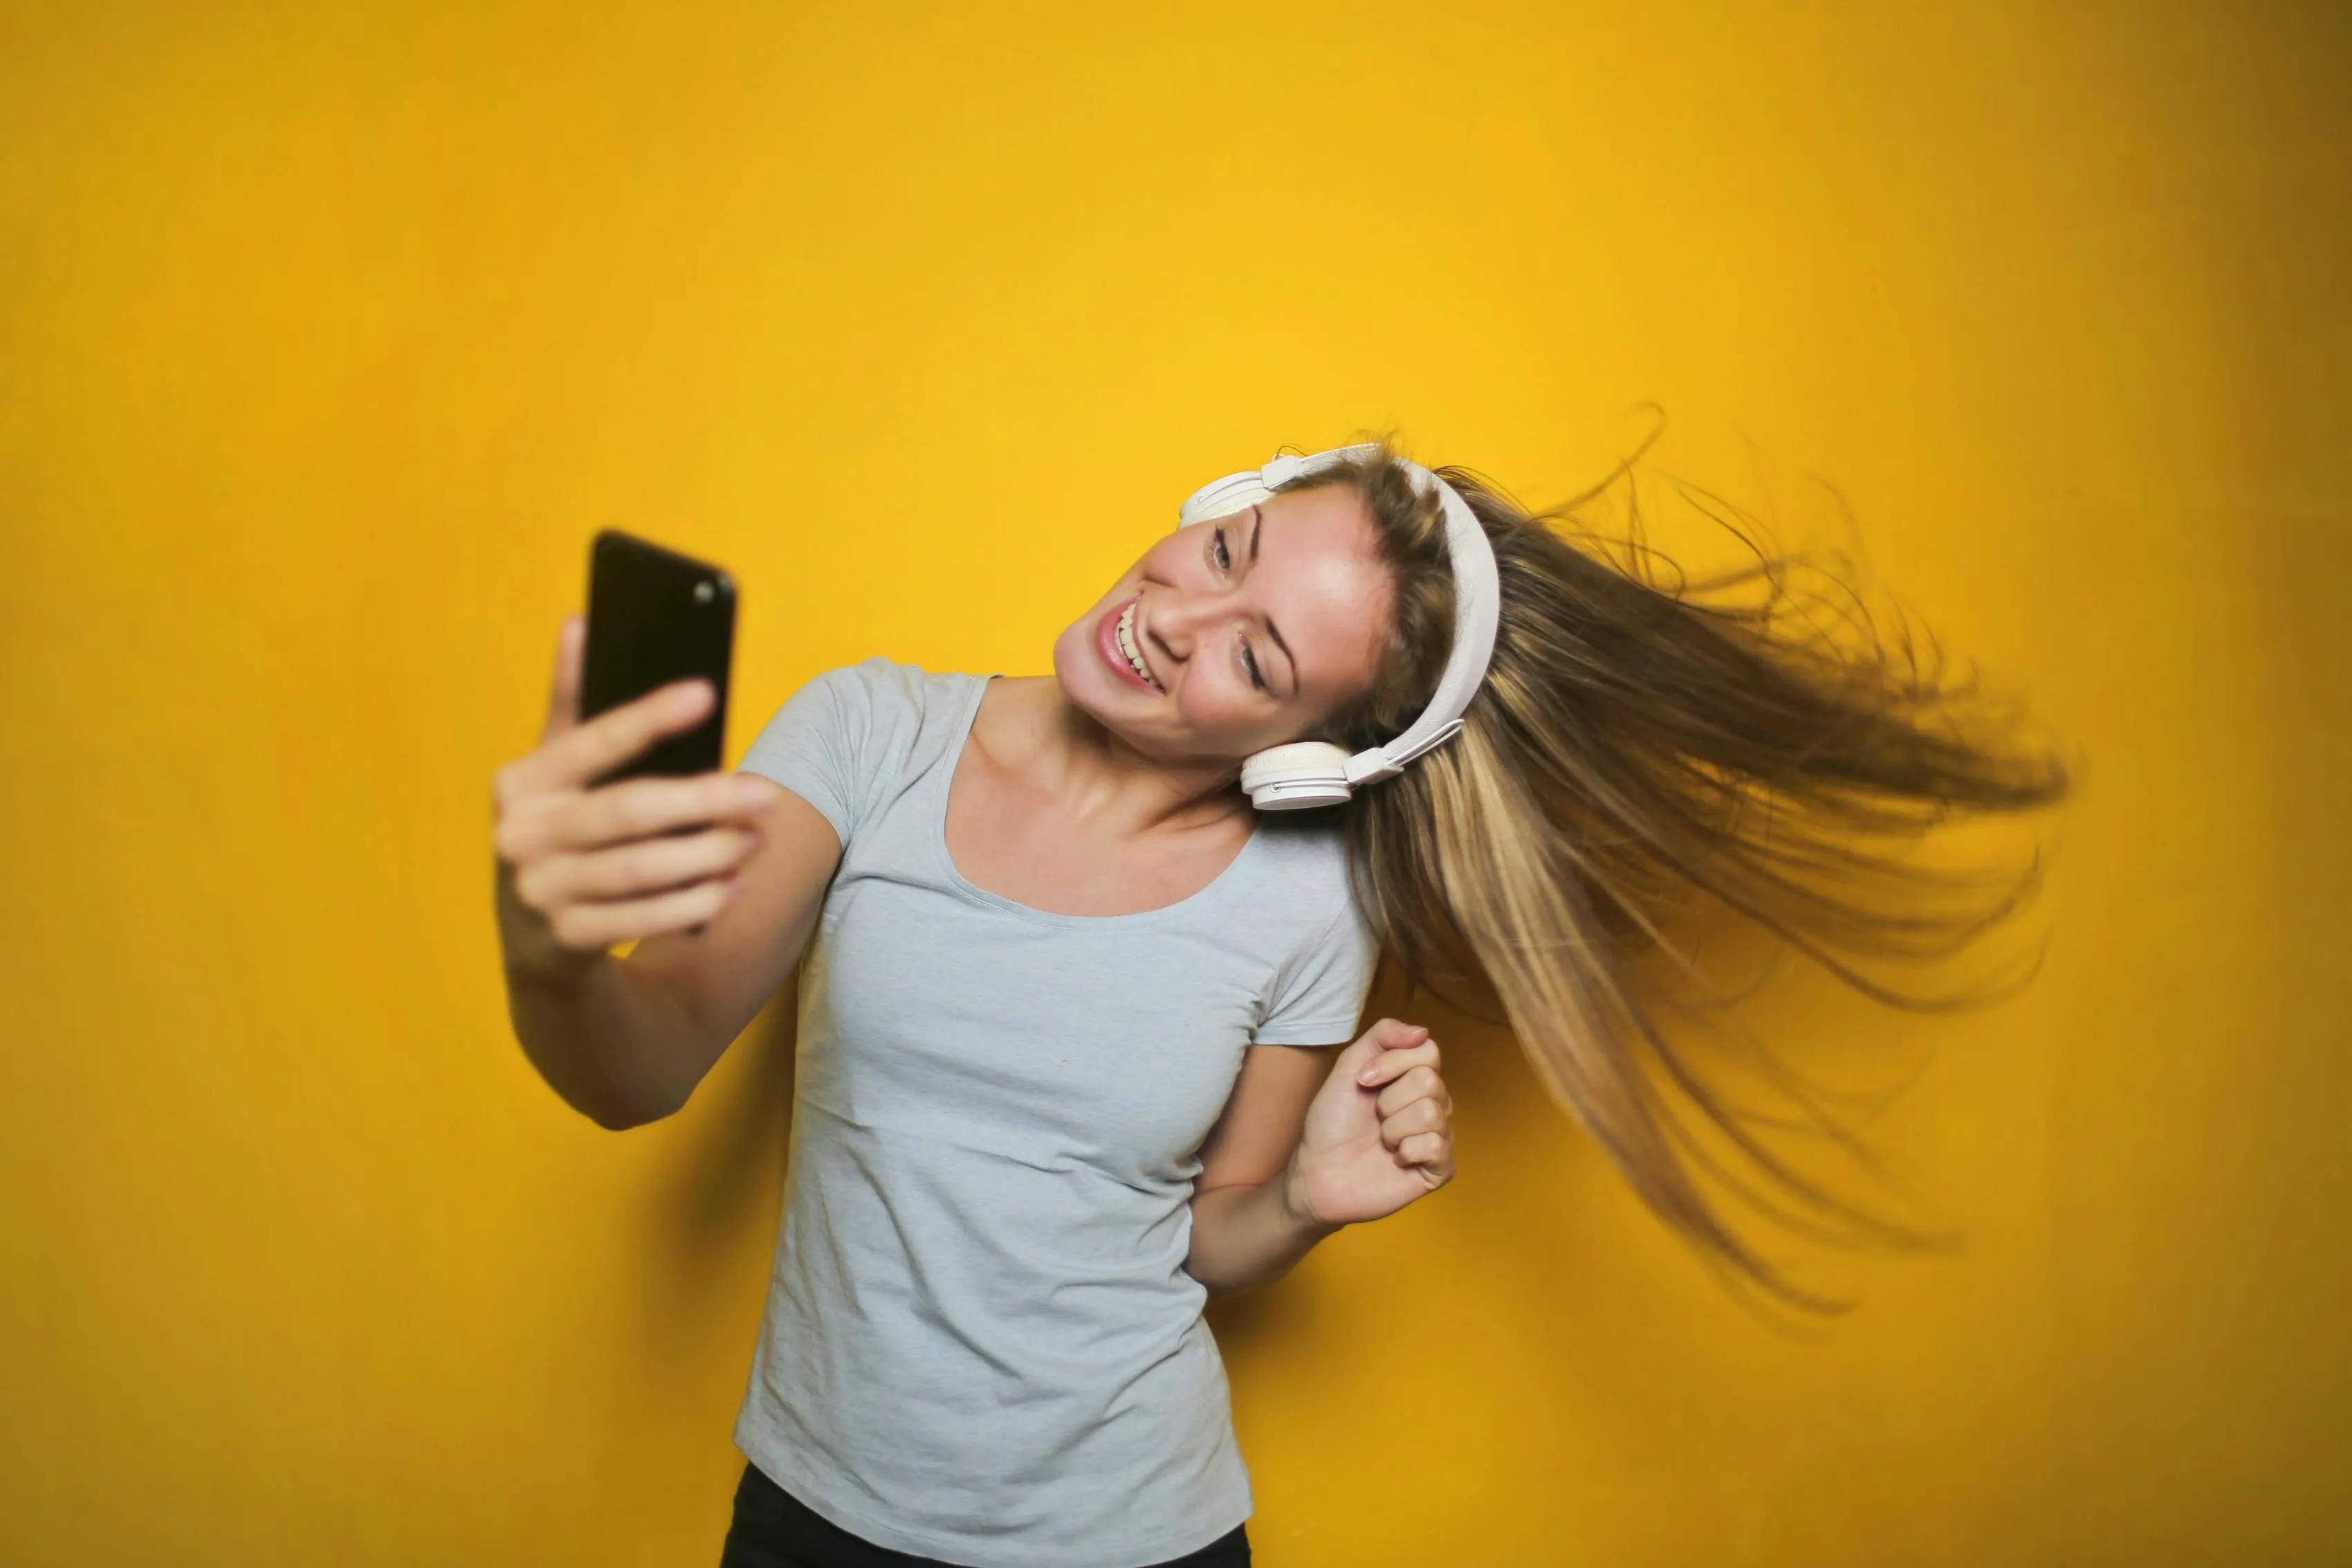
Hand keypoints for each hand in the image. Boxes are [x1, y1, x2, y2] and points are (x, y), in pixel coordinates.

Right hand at [492, 614, 771, 976]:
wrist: (532, 937)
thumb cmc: (561, 828)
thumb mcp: (555, 769)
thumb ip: (572, 703)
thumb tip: (581, 622)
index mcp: (521, 781)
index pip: (589, 740)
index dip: (646, 717)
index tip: (705, 693)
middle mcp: (520, 835)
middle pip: (626, 812)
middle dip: (702, 802)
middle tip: (765, 795)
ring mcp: (538, 892)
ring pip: (638, 871)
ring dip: (706, 855)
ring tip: (753, 840)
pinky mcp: (564, 941)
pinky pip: (638, 920)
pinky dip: (690, 904)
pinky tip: (729, 887)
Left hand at [1285, 1018, 1456, 1227]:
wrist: (1318, 1172)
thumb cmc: (1331, 1123)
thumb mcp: (1348, 1068)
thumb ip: (1381, 1037)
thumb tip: (1423, 1030)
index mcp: (1413, 1077)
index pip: (1429, 1051)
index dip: (1393, 1064)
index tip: (1364, 1080)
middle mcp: (1432, 1103)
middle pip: (1429, 1082)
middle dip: (1388, 1100)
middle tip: (1374, 1118)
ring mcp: (1438, 1136)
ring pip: (1431, 1113)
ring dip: (1393, 1128)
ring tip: (1381, 1141)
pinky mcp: (1439, 1169)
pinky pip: (1436, 1146)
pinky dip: (1406, 1151)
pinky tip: (1395, 1160)